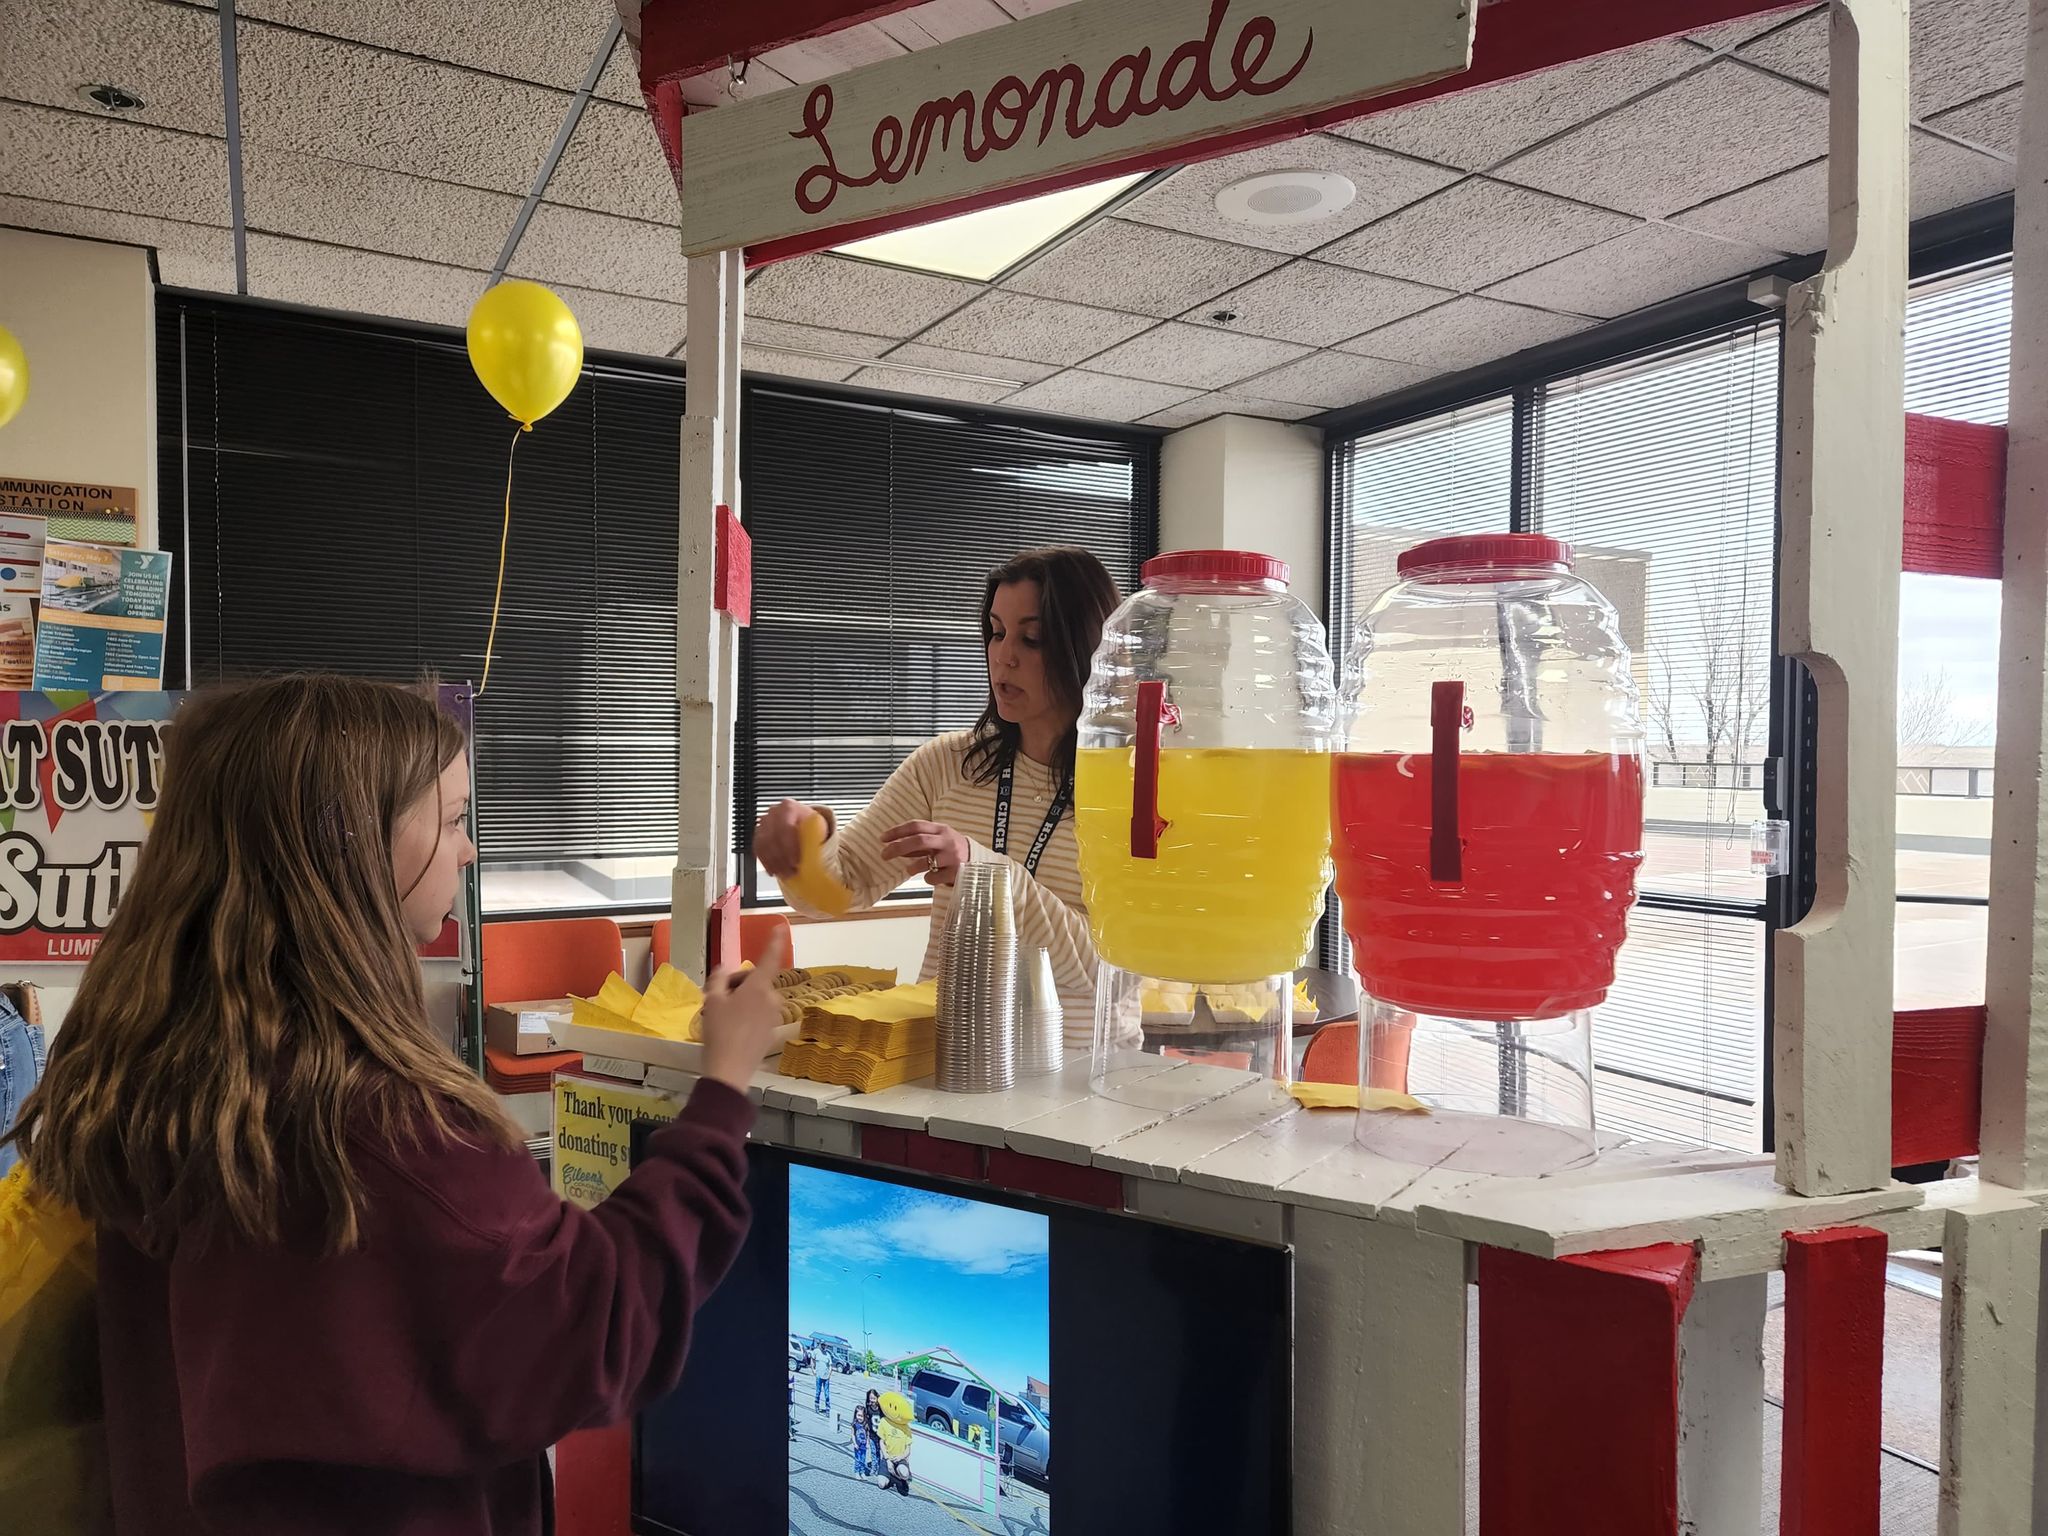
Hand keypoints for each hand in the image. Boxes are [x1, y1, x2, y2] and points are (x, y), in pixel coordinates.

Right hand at [699, 930, 789, 1091]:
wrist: (729, 1069)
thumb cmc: (719, 1031)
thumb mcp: (712, 1001)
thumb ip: (718, 980)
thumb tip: (723, 971)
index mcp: (759, 987)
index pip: (769, 959)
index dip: (774, 942)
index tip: (781, 927)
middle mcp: (771, 999)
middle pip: (755, 982)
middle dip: (736, 985)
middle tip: (714, 998)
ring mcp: (773, 1017)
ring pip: (755, 999)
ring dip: (740, 1001)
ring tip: (718, 1015)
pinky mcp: (770, 1032)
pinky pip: (758, 1014)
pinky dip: (745, 1014)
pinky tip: (729, 1028)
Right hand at [753, 799, 815, 877]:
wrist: (801, 821)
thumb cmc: (810, 824)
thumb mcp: (817, 827)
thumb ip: (815, 837)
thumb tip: (818, 855)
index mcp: (789, 808)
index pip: (786, 827)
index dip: (790, 847)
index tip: (796, 861)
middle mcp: (773, 813)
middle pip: (772, 837)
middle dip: (782, 858)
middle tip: (791, 871)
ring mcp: (763, 823)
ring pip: (763, 845)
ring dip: (774, 863)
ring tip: (784, 874)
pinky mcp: (757, 834)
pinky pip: (758, 850)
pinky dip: (765, 862)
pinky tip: (773, 871)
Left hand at [880, 821, 970, 887]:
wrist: (979, 862)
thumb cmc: (952, 850)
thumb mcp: (938, 840)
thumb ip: (919, 842)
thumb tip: (894, 845)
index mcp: (941, 829)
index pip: (916, 825)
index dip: (897, 831)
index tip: (882, 838)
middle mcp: (947, 840)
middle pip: (919, 840)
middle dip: (898, 847)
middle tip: (884, 855)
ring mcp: (952, 856)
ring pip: (926, 861)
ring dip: (913, 867)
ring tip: (909, 870)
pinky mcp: (956, 872)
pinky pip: (934, 877)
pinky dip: (927, 878)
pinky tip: (929, 877)